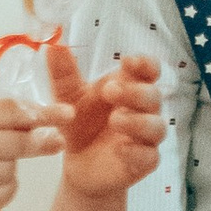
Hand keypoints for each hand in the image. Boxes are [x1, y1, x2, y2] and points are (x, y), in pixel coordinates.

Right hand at [0, 94, 60, 210]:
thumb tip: (36, 116)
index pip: (9, 111)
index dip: (42, 112)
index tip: (65, 113)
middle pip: (18, 142)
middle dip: (42, 140)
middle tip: (57, 140)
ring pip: (13, 168)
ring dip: (11, 164)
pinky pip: (6, 191)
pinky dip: (5, 185)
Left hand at [46, 43, 165, 197]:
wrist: (78, 165)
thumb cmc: (81, 124)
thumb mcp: (67, 97)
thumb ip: (63, 73)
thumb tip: (52, 45)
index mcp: (129, 88)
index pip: (149, 70)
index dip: (145, 64)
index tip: (128, 61)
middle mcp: (142, 111)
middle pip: (154, 96)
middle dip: (135, 92)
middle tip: (109, 91)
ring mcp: (145, 137)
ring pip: (157, 126)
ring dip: (138, 121)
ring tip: (114, 120)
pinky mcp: (143, 162)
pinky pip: (150, 156)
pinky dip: (137, 151)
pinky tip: (121, 150)